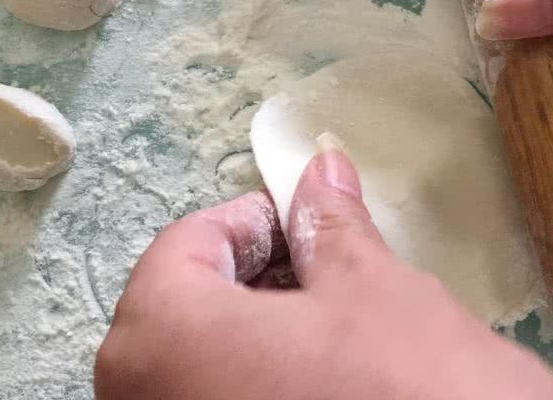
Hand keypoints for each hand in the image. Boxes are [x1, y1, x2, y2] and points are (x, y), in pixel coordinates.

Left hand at [95, 151, 552, 398]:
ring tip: (332, 337)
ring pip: (195, 366)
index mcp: (162, 333)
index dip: (254, 223)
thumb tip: (319, 174)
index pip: (186, 245)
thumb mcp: (374, 293)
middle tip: (323, 276)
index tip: (307, 225)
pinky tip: (321, 388)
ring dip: (255, 338)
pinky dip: (254, 387)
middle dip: (254, 282)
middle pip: (183, 308)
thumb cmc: (411, 393)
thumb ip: (329, 228)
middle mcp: (141, 395)